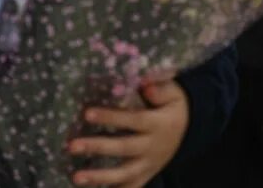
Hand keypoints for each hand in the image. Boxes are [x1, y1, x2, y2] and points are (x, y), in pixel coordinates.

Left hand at [69, 81, 189, 186]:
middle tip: (72, 146)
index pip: (133, 120)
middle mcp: (152, 146)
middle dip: (97, 147)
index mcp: (158, 123)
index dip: (111, 117)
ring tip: (76, 177)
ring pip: (123, 174)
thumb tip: (146, 86)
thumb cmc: (173, 107)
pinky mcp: (146, 175)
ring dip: (99, 177)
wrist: (189, 130)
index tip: (87, 113)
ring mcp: (149, 164)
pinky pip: (130, 187)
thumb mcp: (174, 94)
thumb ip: (161, 88)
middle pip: (123, 148)